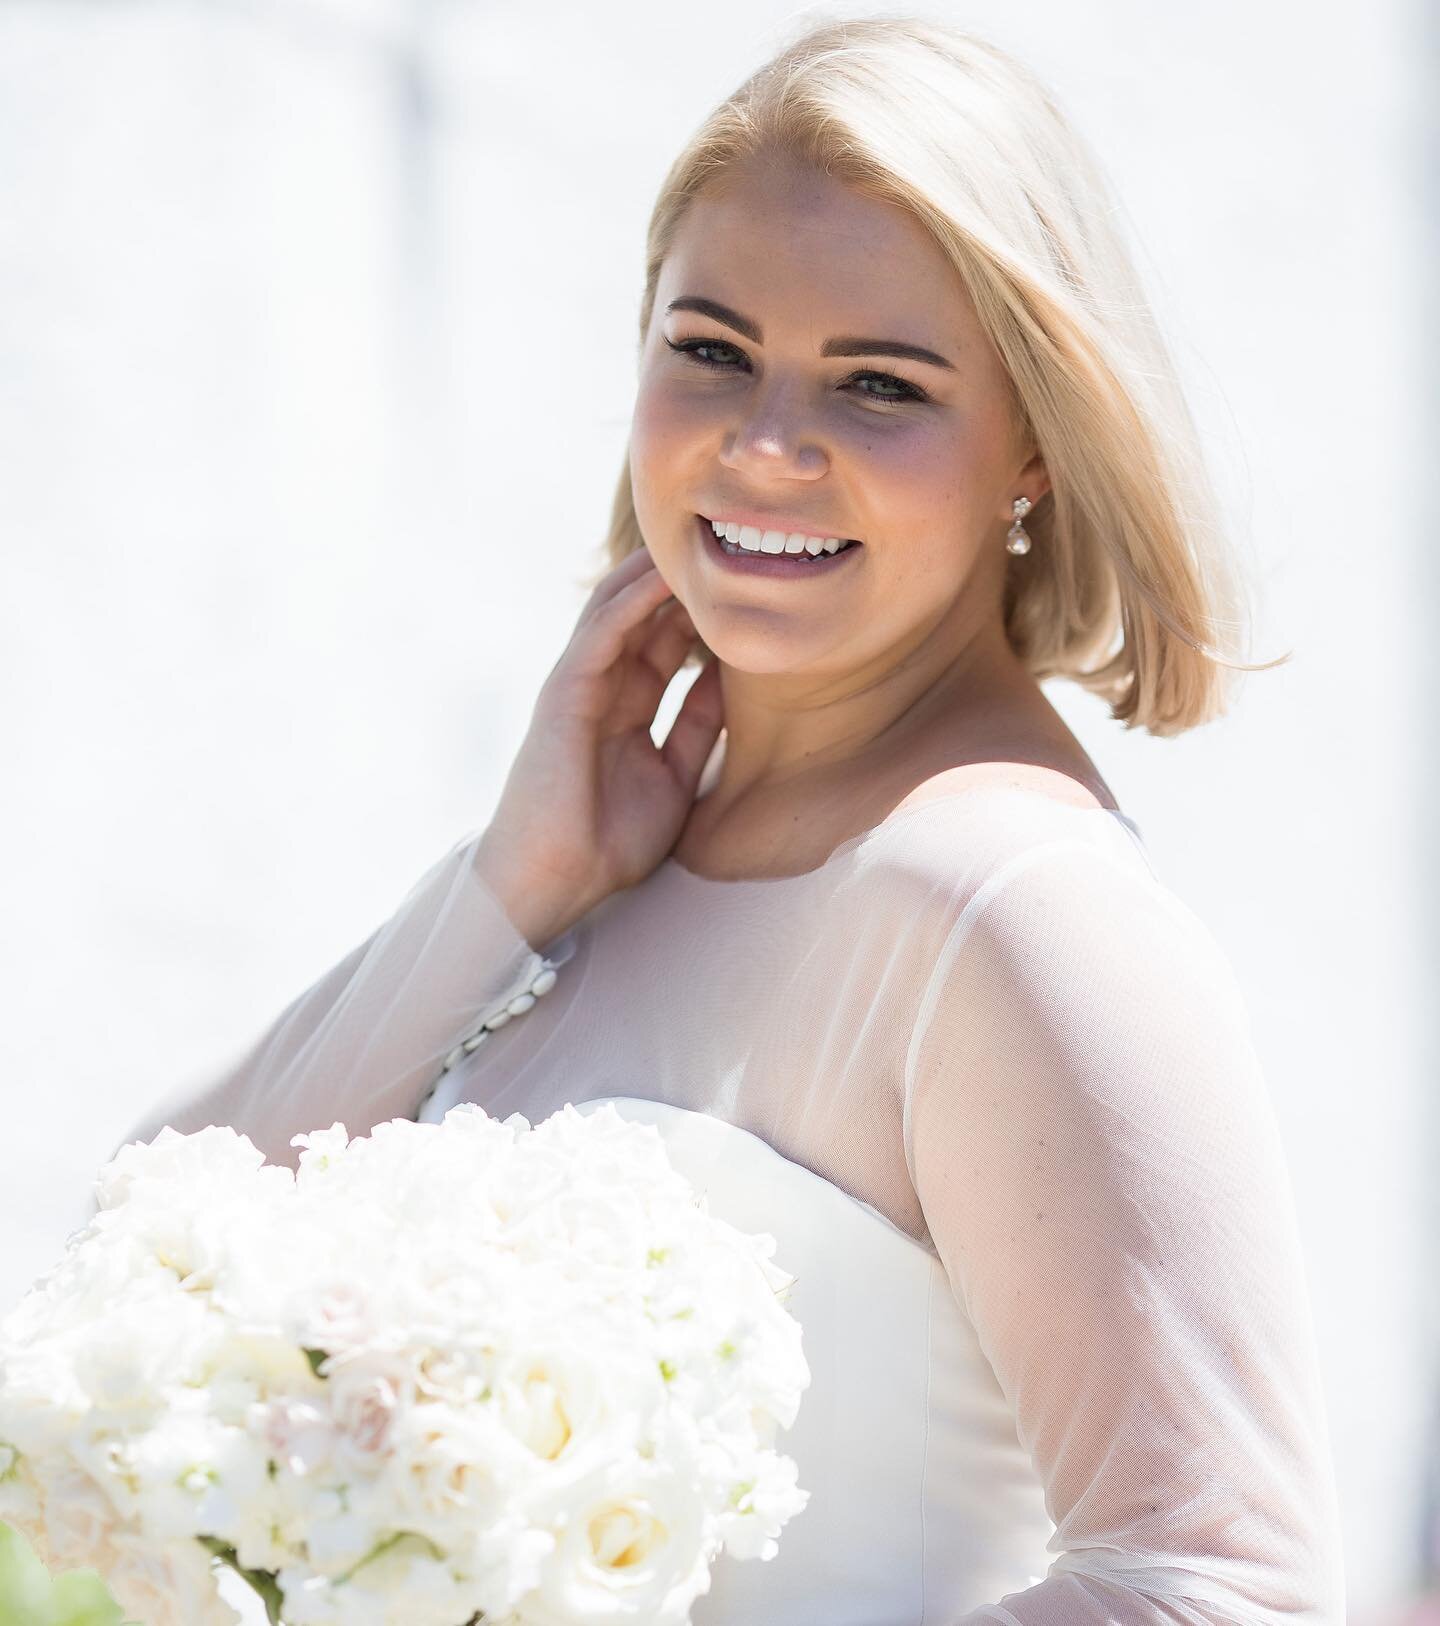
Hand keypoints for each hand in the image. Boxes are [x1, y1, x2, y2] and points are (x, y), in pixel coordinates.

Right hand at [474, 545, 722, 947]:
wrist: (556, 881)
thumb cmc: (608, 844)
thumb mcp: (675, 779)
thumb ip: (699, 729)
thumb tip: (734, 681)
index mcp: (624, 711)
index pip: (664, 647)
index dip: (701, 616)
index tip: (748, 589)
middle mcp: (600, 690)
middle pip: (644, 618)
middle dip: (683, 584)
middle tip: (731, 546)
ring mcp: (578, 686)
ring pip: (618, 611)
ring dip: (655, 575)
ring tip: (700, 538)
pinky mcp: (564, 691)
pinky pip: (602, 633)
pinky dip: (633, 601)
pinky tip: (666, 576)